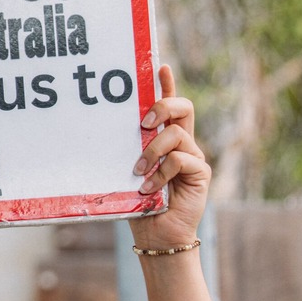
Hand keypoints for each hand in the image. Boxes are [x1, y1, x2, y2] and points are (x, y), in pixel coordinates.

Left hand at [128, 64, 210, 251]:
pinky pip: (180, 159)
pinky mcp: (200, 173)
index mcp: (165, 139)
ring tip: (138, 171)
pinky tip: (149, 188)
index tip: (160, 66)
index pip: (170, 106)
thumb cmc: (139, 203)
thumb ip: (126, 152)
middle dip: (162, 106)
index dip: (167, 85)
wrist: (157, 234)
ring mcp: (194, 157)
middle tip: (142, 124)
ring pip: (176, 134)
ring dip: (151, 151)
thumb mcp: (127, 172)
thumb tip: (101, 132)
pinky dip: (161, 172)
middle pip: (183, 107)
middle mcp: (183, 143)